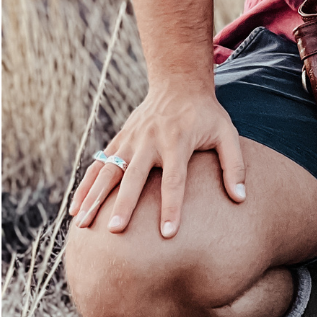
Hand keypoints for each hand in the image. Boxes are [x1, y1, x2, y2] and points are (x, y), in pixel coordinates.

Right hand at [69, 82, 245, 239]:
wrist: (177, 83)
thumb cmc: (206, 114)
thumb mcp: (227, 133)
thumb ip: (235, 165)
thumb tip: (240, 198)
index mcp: (177, 140)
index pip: (174, 179)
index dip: (171, 206)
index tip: (167, 234)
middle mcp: (150, 140)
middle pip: (134, 176)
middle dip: (124, 204)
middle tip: (116, 231)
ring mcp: (130, 139)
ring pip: (108, 171)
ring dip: (95, 197)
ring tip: (85, 224)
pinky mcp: (119, 140)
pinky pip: (98, 166)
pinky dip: (85, 187)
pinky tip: (76, 209)